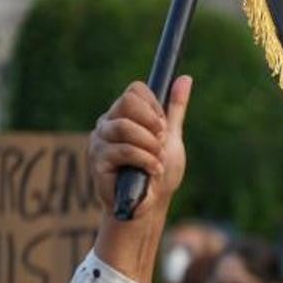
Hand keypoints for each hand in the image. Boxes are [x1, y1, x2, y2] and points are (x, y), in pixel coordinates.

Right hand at [89, 78, 191, 219]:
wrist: (151, 204)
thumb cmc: (159, 172)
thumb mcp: (172, 136)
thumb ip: (175, 108)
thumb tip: (185, 78)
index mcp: (123, 114)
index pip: (135, 90)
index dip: (155, 107)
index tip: (164, 128)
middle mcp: (107, 123)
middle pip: (127, 101)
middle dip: (153, 124)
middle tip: (160, 144)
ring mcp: (99, 141)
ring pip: (125, 126)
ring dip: (150, 146)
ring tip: (156, 161)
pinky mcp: (97, 160)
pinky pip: (124, 150)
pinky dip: (145, 160)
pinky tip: (152, 171)